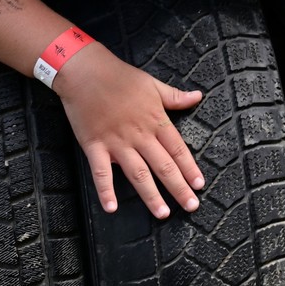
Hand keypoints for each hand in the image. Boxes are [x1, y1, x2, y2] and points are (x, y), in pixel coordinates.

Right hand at [53, 44, 206, 216]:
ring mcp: (116, 142)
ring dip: (151, 195)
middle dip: (179, 188)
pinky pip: (101, 173)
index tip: (200, 184)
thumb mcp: (153, 84)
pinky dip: (106, 191)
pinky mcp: (94, 146)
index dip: (190, 168)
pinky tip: (111, 208)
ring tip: (162, 213)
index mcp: (155, 120)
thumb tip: (197, 96)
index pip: (178, 149)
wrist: (85, 72)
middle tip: (191, 206)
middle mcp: (139, 135)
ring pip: (138, 174)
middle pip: (163, 166)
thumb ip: (175, 96)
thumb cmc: (119, 77)